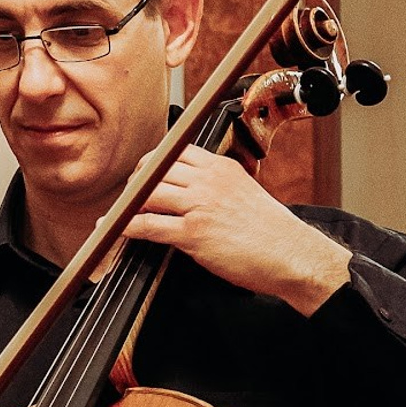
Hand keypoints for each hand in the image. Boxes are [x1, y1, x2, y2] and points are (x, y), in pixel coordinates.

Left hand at [122, 144, 351, 315]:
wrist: (289, 254)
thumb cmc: (271, 232)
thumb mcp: (245, 193)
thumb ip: (218, 187)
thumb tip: (195, 192)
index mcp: (221, 167)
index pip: (175, 152)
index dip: (152, 163)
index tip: (142, 175)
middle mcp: (209, 181)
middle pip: (156, 169)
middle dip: (135, 183)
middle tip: (127, 198)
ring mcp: (200, 206)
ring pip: (149, 193)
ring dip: (128, 204)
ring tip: (118, 214)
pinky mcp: (194, 234)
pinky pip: (150, 225)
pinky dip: (128, 226)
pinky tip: (116, 230)